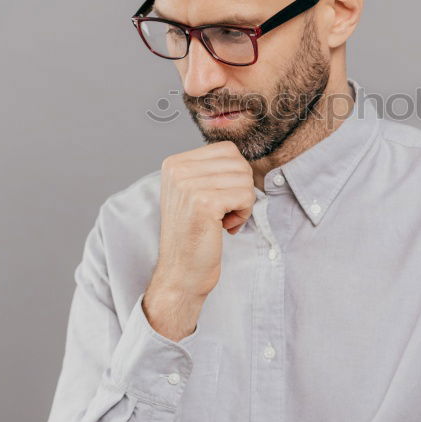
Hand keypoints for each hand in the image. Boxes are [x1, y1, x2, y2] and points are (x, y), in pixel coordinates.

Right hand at [150, 140, 254, 301]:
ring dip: (243, 203)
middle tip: (225, 212)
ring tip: (223, 220)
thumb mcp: (193, 192)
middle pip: (239, 163)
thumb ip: (211, 170)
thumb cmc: (193, 234)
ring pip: (245, 179)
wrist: (181, 272)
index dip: (234, 175)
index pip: (227, 150)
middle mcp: (178, 170)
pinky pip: (246, 195)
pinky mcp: (204, 202)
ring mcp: (189, 185)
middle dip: (241, 189)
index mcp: (175, 163)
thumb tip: (240, 156)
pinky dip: (243, 214)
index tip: (220, 199)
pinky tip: (226, 227)